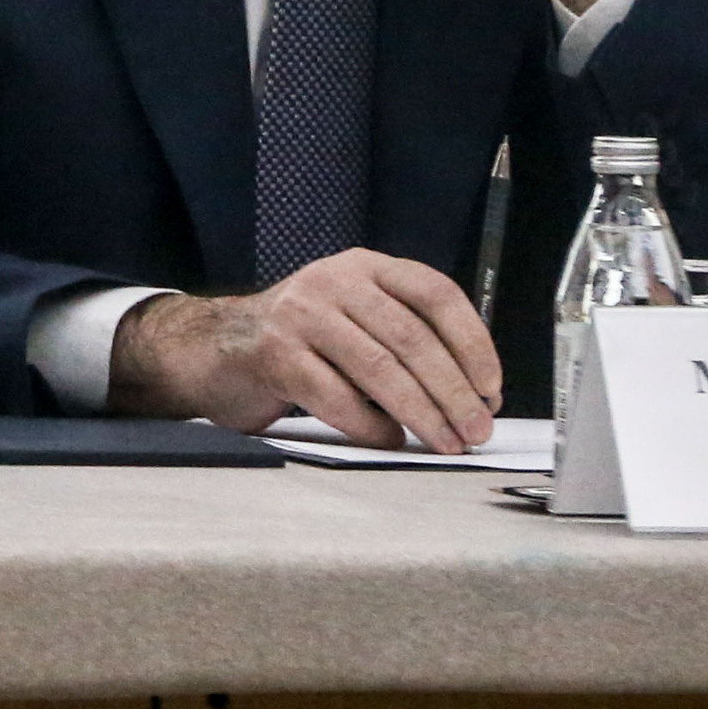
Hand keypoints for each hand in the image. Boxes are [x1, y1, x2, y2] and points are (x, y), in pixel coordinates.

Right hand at [109, 249, 502, 452]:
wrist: (216, 347)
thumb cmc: (302, 342)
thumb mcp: (355, 318)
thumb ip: (405, 338)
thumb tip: (474, 395)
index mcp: (364, 267)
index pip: (435, 293)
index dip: (472, 342)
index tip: (491, 387)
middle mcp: (333, 281)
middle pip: (411, 338)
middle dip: (453, 392)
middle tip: (476, 429)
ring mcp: (300, 315)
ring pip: (380, 369)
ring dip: (423, 413)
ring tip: (445, 441)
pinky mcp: (274, 354)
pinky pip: (338, 399)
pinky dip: (371, 427)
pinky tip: (387, 439)